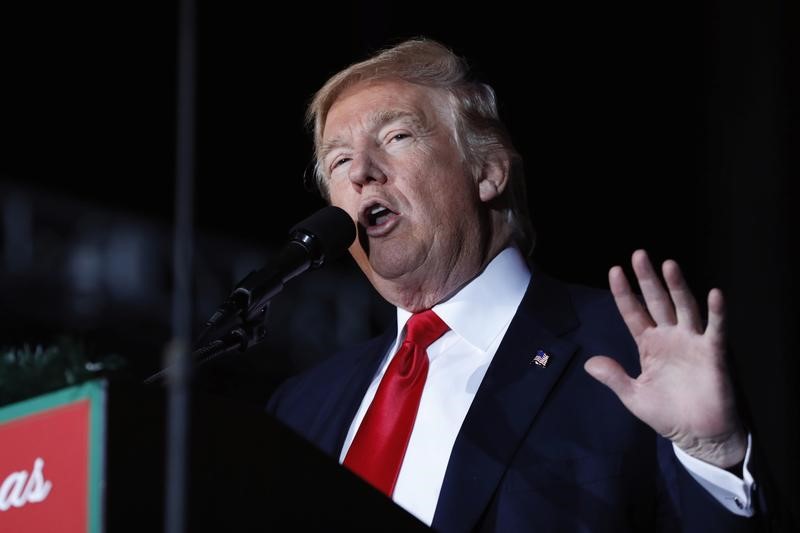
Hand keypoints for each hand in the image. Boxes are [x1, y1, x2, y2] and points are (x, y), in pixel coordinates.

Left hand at [584, 249, 746, 468]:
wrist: (698, 436)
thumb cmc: (668, 414)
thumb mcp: (634, 396)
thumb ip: (614, 378)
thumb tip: (590, 363)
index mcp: (649, 345)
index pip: (634, 313)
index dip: (624, 293)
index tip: (614, 271)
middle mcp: (670, 337)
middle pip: (657, 301)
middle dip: (648, 279)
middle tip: (639, 255)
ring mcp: (692, 342)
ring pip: (684, 308)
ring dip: (677, 287)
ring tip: (668, 265)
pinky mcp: (713, 353)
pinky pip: (716, 329)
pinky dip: (716, 312)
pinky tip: (714, 294)